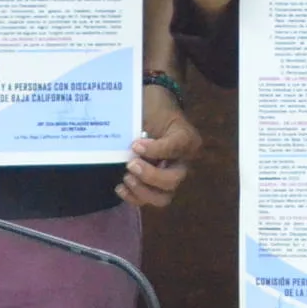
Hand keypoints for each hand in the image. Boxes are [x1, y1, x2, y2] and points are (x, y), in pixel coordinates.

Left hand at [118, 82, 198, 208]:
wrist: (153, 112)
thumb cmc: (153, 108)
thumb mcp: (152, 107)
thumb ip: (145, 124)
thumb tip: (130, 144)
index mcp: (186, 139)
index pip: (175, 148)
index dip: (155, 150)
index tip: (135, 145)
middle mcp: (182, 161)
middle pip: (173, 179)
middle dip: (150, 176)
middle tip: (131, 165)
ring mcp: (170, 176)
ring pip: (164, 197)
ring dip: (143, 191)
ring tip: (126, 178)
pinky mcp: (157, 186)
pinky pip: (150, 200)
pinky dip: (134, 197)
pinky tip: (121, 187)